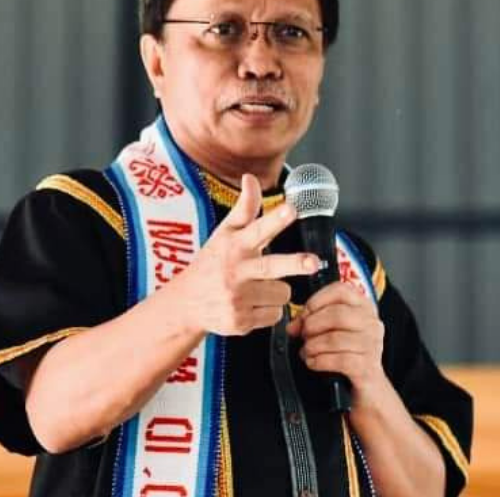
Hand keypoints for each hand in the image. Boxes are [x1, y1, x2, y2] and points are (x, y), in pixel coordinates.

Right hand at [174, 174, 319, 335]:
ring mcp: (237, 299)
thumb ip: (244, 208)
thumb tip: (251, 177)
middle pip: (272, 266)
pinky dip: (268, 311)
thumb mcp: (223, 234)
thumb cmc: (211, 263)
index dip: (275, 219)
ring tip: (257, 289)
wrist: (186, 304)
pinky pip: (275, 316)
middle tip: (313, 262)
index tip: (291, 209)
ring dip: (277, 292)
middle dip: (295, 263)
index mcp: (234, 246)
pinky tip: (250, 306)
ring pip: (282, 294)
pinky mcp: (241, 322)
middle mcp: (235, 271)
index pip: (257, 229)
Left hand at [286, 282, 384, 390]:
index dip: (317, 300)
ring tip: (307, 351)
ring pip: (335, 338)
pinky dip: (319, 361)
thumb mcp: (333, 332)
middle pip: (337, 314)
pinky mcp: (367, 368)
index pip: (341, 291)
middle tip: (303, 335)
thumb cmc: (348, 354)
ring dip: (313, 346)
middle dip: (312, 325)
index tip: (304, 313)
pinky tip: (313, 363)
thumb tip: (293, 325)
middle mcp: (371, 324)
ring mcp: (372, 346)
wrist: (369, 387)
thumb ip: (313, 322)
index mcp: (363, 307)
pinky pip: (339, 360)